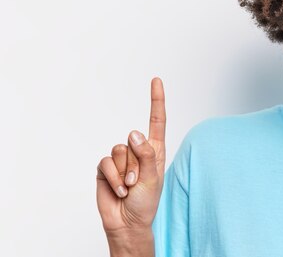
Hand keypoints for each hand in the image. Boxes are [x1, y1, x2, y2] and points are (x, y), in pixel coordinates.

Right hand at [96, 77, 166, 235]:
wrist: (127, 222)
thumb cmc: (145, 202)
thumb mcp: (153, 178)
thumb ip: (146, 154)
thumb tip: (134, 133)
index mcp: (155, 150)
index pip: (156, 121)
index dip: (156, 100)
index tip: (156, 80)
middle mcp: (138, 150)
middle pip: (133, 141)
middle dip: (136, 164)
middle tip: (138, 182)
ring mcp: (121, 158)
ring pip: (119, 150)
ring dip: (124, 173)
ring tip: (129, 187)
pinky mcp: (105, 167)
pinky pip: (106, 162)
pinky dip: (113, 178)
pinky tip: (118, 190)